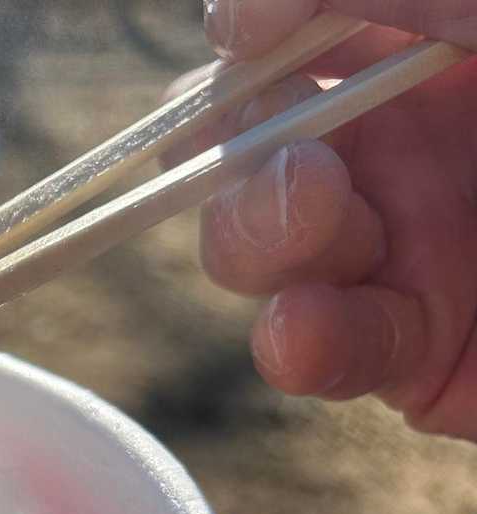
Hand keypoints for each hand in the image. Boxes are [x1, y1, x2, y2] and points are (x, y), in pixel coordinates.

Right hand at [176, 0, 476, 439]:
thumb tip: (226, 23)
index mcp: (410, 53)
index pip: (262, 64)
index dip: (233, 67)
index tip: (249, 56)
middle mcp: (388, 154)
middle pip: (227, 162)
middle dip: (233, 166)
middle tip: (307, 172)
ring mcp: (397, 253)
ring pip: (250, 257)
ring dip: (258, 242)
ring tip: (330, 228)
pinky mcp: (415, 352)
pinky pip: (319, 352)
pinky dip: (298, 345)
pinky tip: (301, 330)